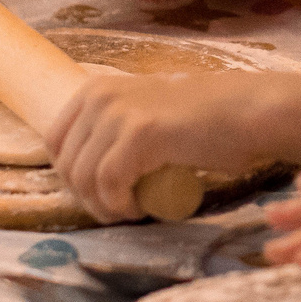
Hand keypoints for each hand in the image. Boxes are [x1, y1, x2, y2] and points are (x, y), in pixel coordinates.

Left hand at [45, 68, 300, 222]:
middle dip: (84, 196)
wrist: (245, 114)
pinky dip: (118, 205)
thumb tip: (83, 166)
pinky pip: (109, 183)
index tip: (96, 196)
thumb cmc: (203, 120)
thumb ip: (115, 127)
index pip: (54, 142)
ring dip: (102, 206)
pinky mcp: (139, 133)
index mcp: (95, 89)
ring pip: (84, 177)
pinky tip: (137, 210)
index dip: (70, 177)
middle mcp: (100, 96)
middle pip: (66, 164)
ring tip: (127, 212)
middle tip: (115, 211)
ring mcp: (118, 112)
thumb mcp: (145, 113)